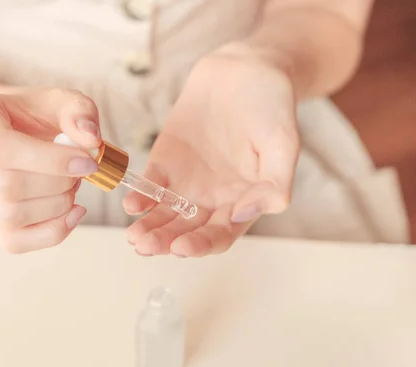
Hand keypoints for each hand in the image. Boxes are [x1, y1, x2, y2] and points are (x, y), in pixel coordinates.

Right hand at [0, 88, 101, 252]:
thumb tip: (91, 140)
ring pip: (9, 216)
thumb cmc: (31, 113)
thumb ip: (79, 111)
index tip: (88, 162)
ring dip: (57, 206)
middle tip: (81, 171)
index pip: (0, 149)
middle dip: (58, 184)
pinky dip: (52, 232)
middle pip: (6, 187)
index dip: (51, 162)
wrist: (7, 127)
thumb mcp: (58, 99)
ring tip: (72, 185)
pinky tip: (72, 213)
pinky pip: (14, 241)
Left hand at [123, 48, 299, 256]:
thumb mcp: (284, 144)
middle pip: (186, 230)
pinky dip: (141, 196)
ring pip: (165, 213)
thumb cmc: (272, 107)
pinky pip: (152, 185)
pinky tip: (130, 205)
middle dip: (165, 241)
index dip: (201, 244)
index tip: (182, 247)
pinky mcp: (166, 162)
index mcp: (243, 201)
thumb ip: (274, 184)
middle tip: (146, 246)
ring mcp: (187, 182)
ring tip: (134, 237)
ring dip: (149, 227)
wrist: (244, 69)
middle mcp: (212, 199)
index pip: (219, 234)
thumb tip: (246, 215)